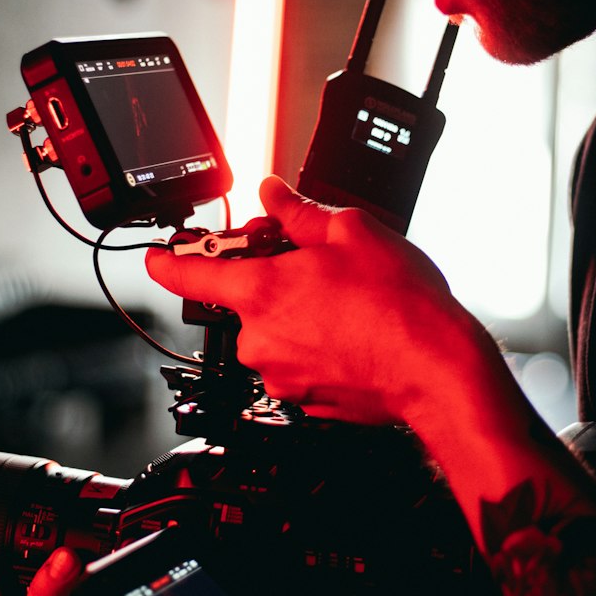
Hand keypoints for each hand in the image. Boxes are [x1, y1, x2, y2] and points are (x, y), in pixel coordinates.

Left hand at [146, 176, 464, 426]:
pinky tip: (354, 334)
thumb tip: (274, 195)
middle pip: (245, 302)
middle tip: (316, 266)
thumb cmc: (400, 305)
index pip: (188, 275)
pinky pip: (300, 364)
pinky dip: (319, 347)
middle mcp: (260, 340)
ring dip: (299, 316)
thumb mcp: (351, 233)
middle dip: (273, 281)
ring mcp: (282, 375)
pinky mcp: (307, 400)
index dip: (168, 262)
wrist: (436, 369)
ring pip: (275, 334)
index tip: (158, 258)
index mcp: (259, 292)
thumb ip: (299, 213)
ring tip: (348, 304)